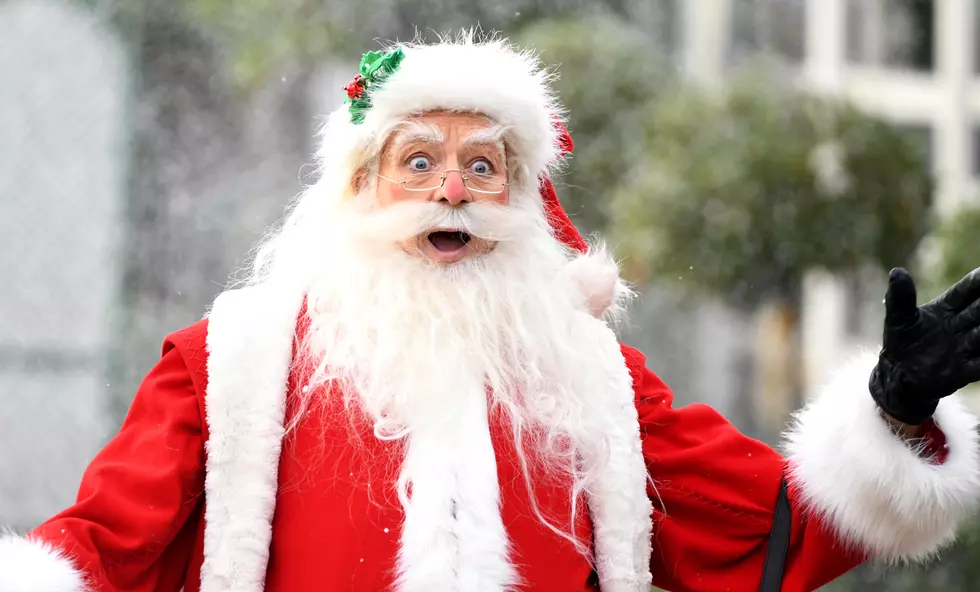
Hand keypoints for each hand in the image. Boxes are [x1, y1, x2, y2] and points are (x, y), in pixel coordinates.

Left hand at [869, 267, 979, 424]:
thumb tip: (896, 272)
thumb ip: (900, 297)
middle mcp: (960, 326)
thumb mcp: (898, 318)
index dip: (977, 282)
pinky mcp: (964, 371)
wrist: (899, 376)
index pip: (966, 292)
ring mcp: (964, 347)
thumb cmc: (901, 342)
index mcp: (946, 309)